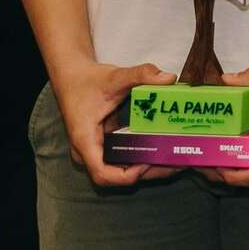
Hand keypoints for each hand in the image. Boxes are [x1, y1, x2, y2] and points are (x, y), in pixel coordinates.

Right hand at [52, 59, 178, 187]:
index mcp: (85, 141)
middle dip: (148, 172)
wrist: (72, 77)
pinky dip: (143, 155)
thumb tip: (169, 78)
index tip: (148, 163)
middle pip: (117, 175)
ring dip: (148, 167)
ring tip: (175, 159)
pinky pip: (124, 157)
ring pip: (122, 168)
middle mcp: (89, 151)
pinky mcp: (105, 144)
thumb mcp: (115, 76)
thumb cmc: (86, 80)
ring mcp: (97, 150)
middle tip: (176, 164)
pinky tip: (164, 149)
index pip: (102, 173)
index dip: (126, 175)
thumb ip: (141, 74)